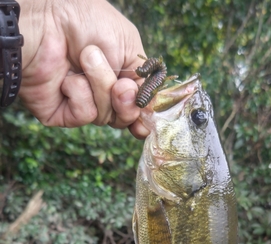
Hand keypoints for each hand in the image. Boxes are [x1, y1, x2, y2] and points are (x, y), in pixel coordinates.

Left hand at [18, 0, 148, 137]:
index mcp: (119, 75)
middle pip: (126, 116)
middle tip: (120, 86)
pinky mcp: (63, 114)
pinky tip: (67, 79)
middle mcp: (102, 92)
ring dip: (100, 86)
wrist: (45, 22)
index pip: (137, 104)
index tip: (146, 117)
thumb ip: (143, 78)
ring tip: (84, 60)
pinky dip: (80, 95)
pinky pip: (85, 115)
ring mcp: (82, 103)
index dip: (143, 112)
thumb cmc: (83, 22)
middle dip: (126, 101)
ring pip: (107, 115)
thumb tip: (148, 111)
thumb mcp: (127, 43)